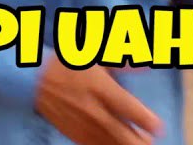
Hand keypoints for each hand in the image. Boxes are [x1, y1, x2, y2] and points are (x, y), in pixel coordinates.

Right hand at [34, 54, 163, 144]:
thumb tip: (147, 66)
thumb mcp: (96, 56)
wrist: (34, 80)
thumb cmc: (69, 64)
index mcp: (100, 88)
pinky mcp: (74, 133)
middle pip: (122, 134)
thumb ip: (123, 63)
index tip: (158, 127)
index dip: (147, 121)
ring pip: (110, 144)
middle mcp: (93, 109)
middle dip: (140, 142)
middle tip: (150, 141)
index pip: (129, 109)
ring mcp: (83, 124)